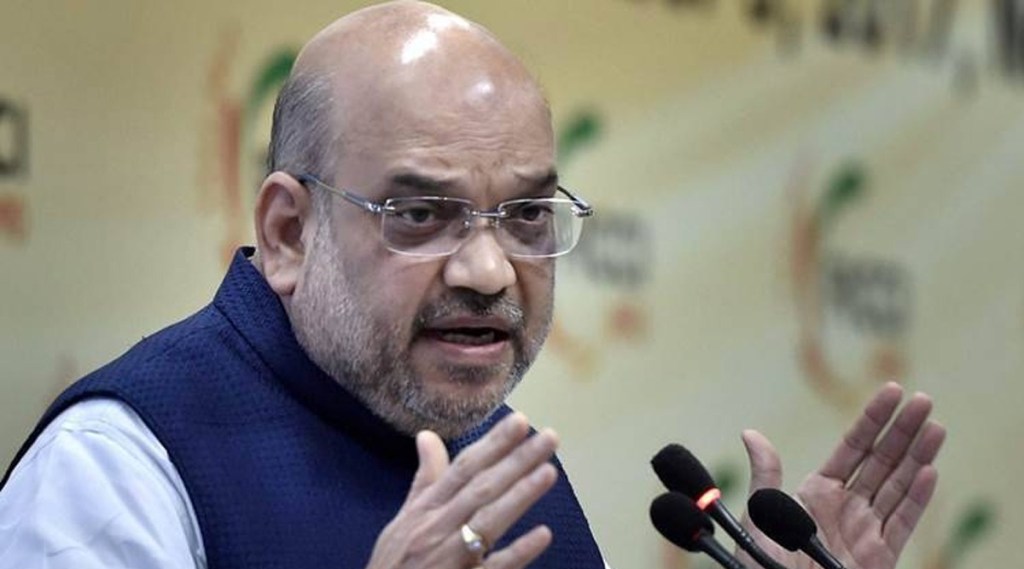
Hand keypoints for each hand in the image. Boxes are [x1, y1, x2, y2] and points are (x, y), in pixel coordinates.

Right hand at [365, 412, 558, 568]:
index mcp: (425, 510)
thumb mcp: (404, 520)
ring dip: (519, 496)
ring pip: (487, 522)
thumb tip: (427, 435)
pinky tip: (542, 534)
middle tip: (550, 438)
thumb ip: (425, 479)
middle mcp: (437, 528)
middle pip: (481, 489)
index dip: (492, 444)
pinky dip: (517, 552)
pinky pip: (493, 568)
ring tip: (549, 472)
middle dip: (515, 461)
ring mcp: (450, 558)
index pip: (463, 469)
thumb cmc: (394, 564)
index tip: (521, 421)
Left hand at [740, 382, 945, 568]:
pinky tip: (929, 472)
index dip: (873, 420)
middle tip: (923, 399)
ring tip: (936, 426)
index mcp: (818, 493)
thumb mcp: (759, 514)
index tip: (893, 391)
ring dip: (919, 456)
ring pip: (899, 487)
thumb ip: (765, 476)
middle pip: (882, 461)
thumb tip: (751, 433)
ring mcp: (866, 531)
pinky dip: (917, 499)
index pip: (853, 447)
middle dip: (904, 430)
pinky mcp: (879, 557)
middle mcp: (847, 508)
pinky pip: (902, 524)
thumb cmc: (761, 563)